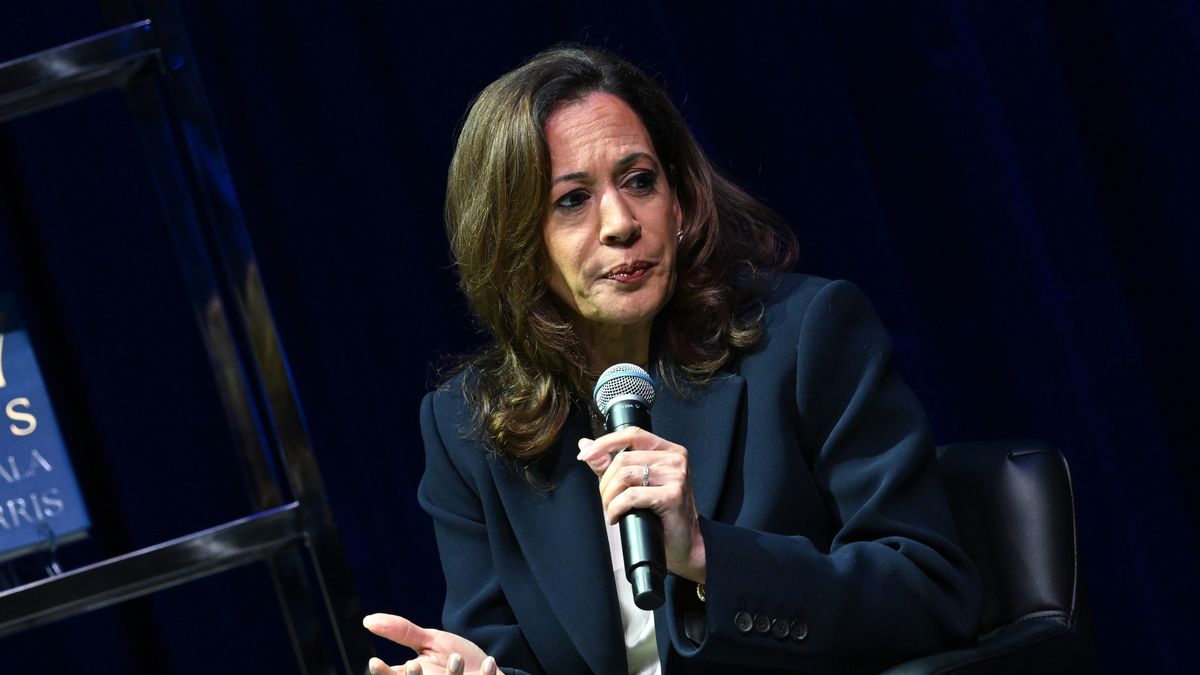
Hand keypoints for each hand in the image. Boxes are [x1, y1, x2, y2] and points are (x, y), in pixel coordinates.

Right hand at [363, 613, 497, 674]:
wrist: (486, 669)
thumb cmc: (453, 658)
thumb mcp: (430, 641)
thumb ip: (402, 632)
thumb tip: (368, 620)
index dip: (382, 672)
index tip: (374, 662)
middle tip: (413, 664)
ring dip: (451, 673)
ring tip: (456, 658)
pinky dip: (485, 673)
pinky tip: (489, 662)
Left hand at [577, 426, 706, 582]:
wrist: (686, 543)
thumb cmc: (662, 514)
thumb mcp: (637, 483)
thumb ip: (611, 463)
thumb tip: (585, 445)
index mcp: (668, 450)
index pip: (632, 434)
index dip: (604, 443)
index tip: (584, 455)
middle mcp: (675, 459)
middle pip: (624, 458)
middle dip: (605, 482)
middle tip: (606, 500)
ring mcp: (676, 476)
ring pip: (625, 476)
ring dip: (609, 496)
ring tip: (611, 509)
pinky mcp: (673, 495)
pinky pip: (631, 496)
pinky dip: (616, 507)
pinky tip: (616, 517)